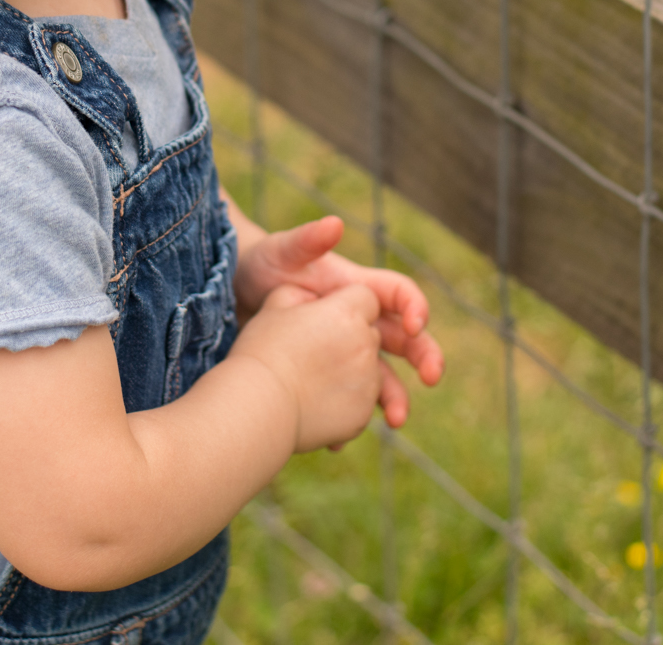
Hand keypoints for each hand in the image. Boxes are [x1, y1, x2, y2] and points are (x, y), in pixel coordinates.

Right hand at [230, 282, 388, 451]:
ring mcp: (368, 381)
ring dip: (352, 369)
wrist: (256, 408)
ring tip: (312, 379)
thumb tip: (315, 299)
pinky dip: (347, 399)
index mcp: (346, 314)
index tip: (325, 319)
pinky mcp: (363, 412)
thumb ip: (301, 293)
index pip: (366, 297)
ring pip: (371, 367)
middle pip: (370, 332)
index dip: (346, 305)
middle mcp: (365, 345)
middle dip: (351, 337)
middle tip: (315, 351)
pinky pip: (363, 398)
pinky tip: (316, 400)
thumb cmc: (262, 353)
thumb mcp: (274, 307)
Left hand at [232, 210, 446, 407]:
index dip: (414, 307)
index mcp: (356, 288)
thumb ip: (307, 239)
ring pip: (380, 376)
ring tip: (395, 422)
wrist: (231, 295)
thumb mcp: (282, 251)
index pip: (399, 295)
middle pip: (404, 340)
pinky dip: (347, 417)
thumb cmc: (262, 264)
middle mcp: (358, 320)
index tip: (416, 324)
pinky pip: (346, 398)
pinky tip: (340, 438)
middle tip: (431, 377)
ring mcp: (343, 349)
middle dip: (424, 357)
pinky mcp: (326, 373)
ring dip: (392, 398)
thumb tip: (334, 224)